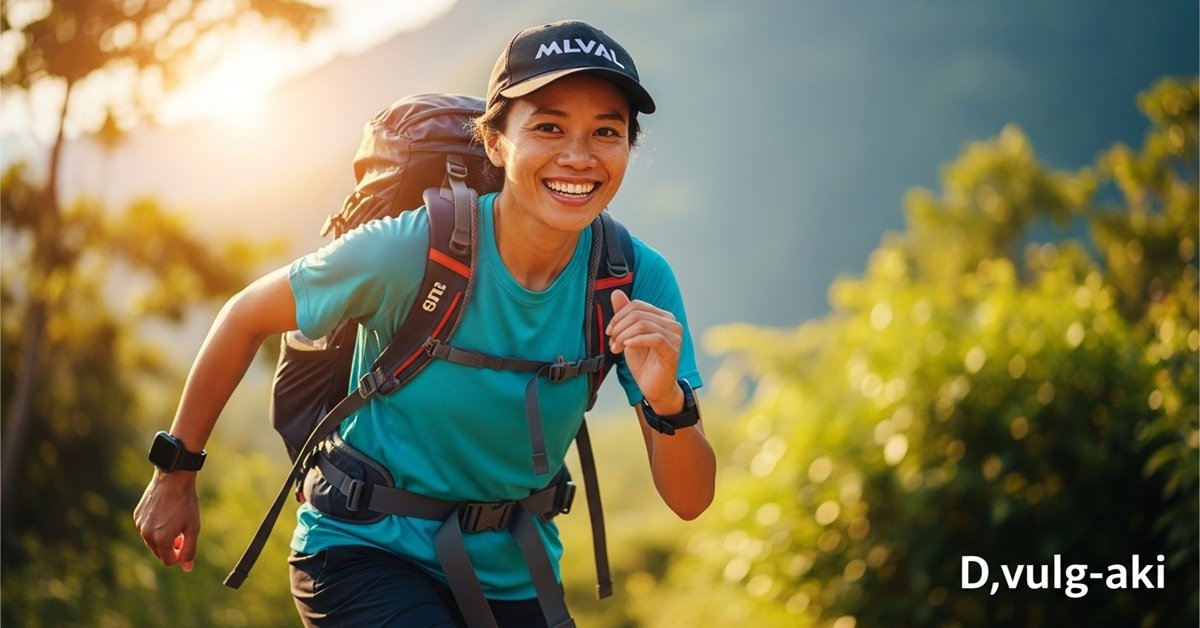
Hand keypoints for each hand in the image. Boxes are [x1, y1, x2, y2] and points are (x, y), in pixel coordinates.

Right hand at [133, 470, 200, 571]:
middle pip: (160, 552)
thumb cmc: (186, 502)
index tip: (186, 544)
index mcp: (161, 539)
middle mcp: (146, 534)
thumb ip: (190, 550)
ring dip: (163, 538)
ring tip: (174, 523)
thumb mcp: (193, 527)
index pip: (169, 560)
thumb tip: (187, 569)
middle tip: (182, 533)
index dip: (180, 556)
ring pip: (152, 541)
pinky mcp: (137, 516)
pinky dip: (155, 527)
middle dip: (171, 548)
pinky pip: (146, 529)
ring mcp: (140, 525)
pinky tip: (165, 514)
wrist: (173, 478)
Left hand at [607, 289, 682, 410]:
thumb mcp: (629, 336)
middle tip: (612, 342)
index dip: (619, 316)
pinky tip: (627, 348)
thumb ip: (624, 315)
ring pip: (643, 324)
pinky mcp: (673, 350)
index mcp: (662, 317)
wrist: (654, 388)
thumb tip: (616, 292)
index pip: (637, 305)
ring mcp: (675, 336)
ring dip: (624, 336)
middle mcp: (672, 323)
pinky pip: (653, 338)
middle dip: (620, 327)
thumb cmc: (644, 363)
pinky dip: (636, 341)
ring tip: (617, 348)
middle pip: (638, 313)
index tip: (609, 332)